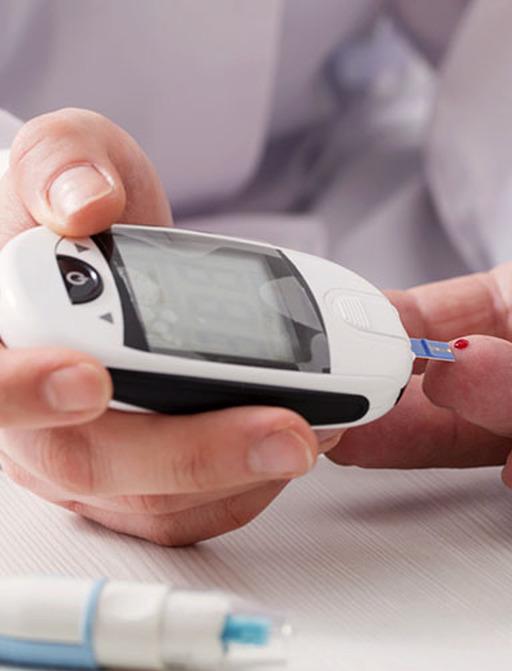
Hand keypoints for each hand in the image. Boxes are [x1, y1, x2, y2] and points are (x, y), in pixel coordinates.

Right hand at [0, 109, 325, 544]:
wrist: (117, 252)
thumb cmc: (85, 209)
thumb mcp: (71, 156)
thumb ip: (66, 163)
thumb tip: (84, 204)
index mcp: (2, 337)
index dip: (24, 392)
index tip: (92, 377)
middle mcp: (31, 417)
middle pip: (87, 464)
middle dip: (194, 453)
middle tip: (286, 430)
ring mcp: (88, 456)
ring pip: (152, 502)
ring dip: (244, 473)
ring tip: (319, 425)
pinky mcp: (140, 482)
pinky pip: (192, 511)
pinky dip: (254, 484)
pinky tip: (305, 437)